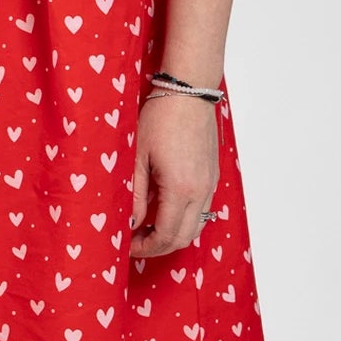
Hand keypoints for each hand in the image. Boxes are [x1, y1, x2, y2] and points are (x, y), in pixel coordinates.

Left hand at [129, 93, 219, 257]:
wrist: (188, 92)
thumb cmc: (160, 119)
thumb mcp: (137, 158)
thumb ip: (135, 195)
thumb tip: (130, 223)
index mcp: (181, 189)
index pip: (166, 235)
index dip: (146, 248)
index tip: (128, 247)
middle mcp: (201, 191)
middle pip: (184, 238)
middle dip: (159, 247)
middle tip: (136, 243)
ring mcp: (210, 184)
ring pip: (196, 226)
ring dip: (173, 234)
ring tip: (147, 229)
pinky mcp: (212, 176)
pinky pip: (202, 210)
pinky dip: (184, 219)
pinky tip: (163, 210)